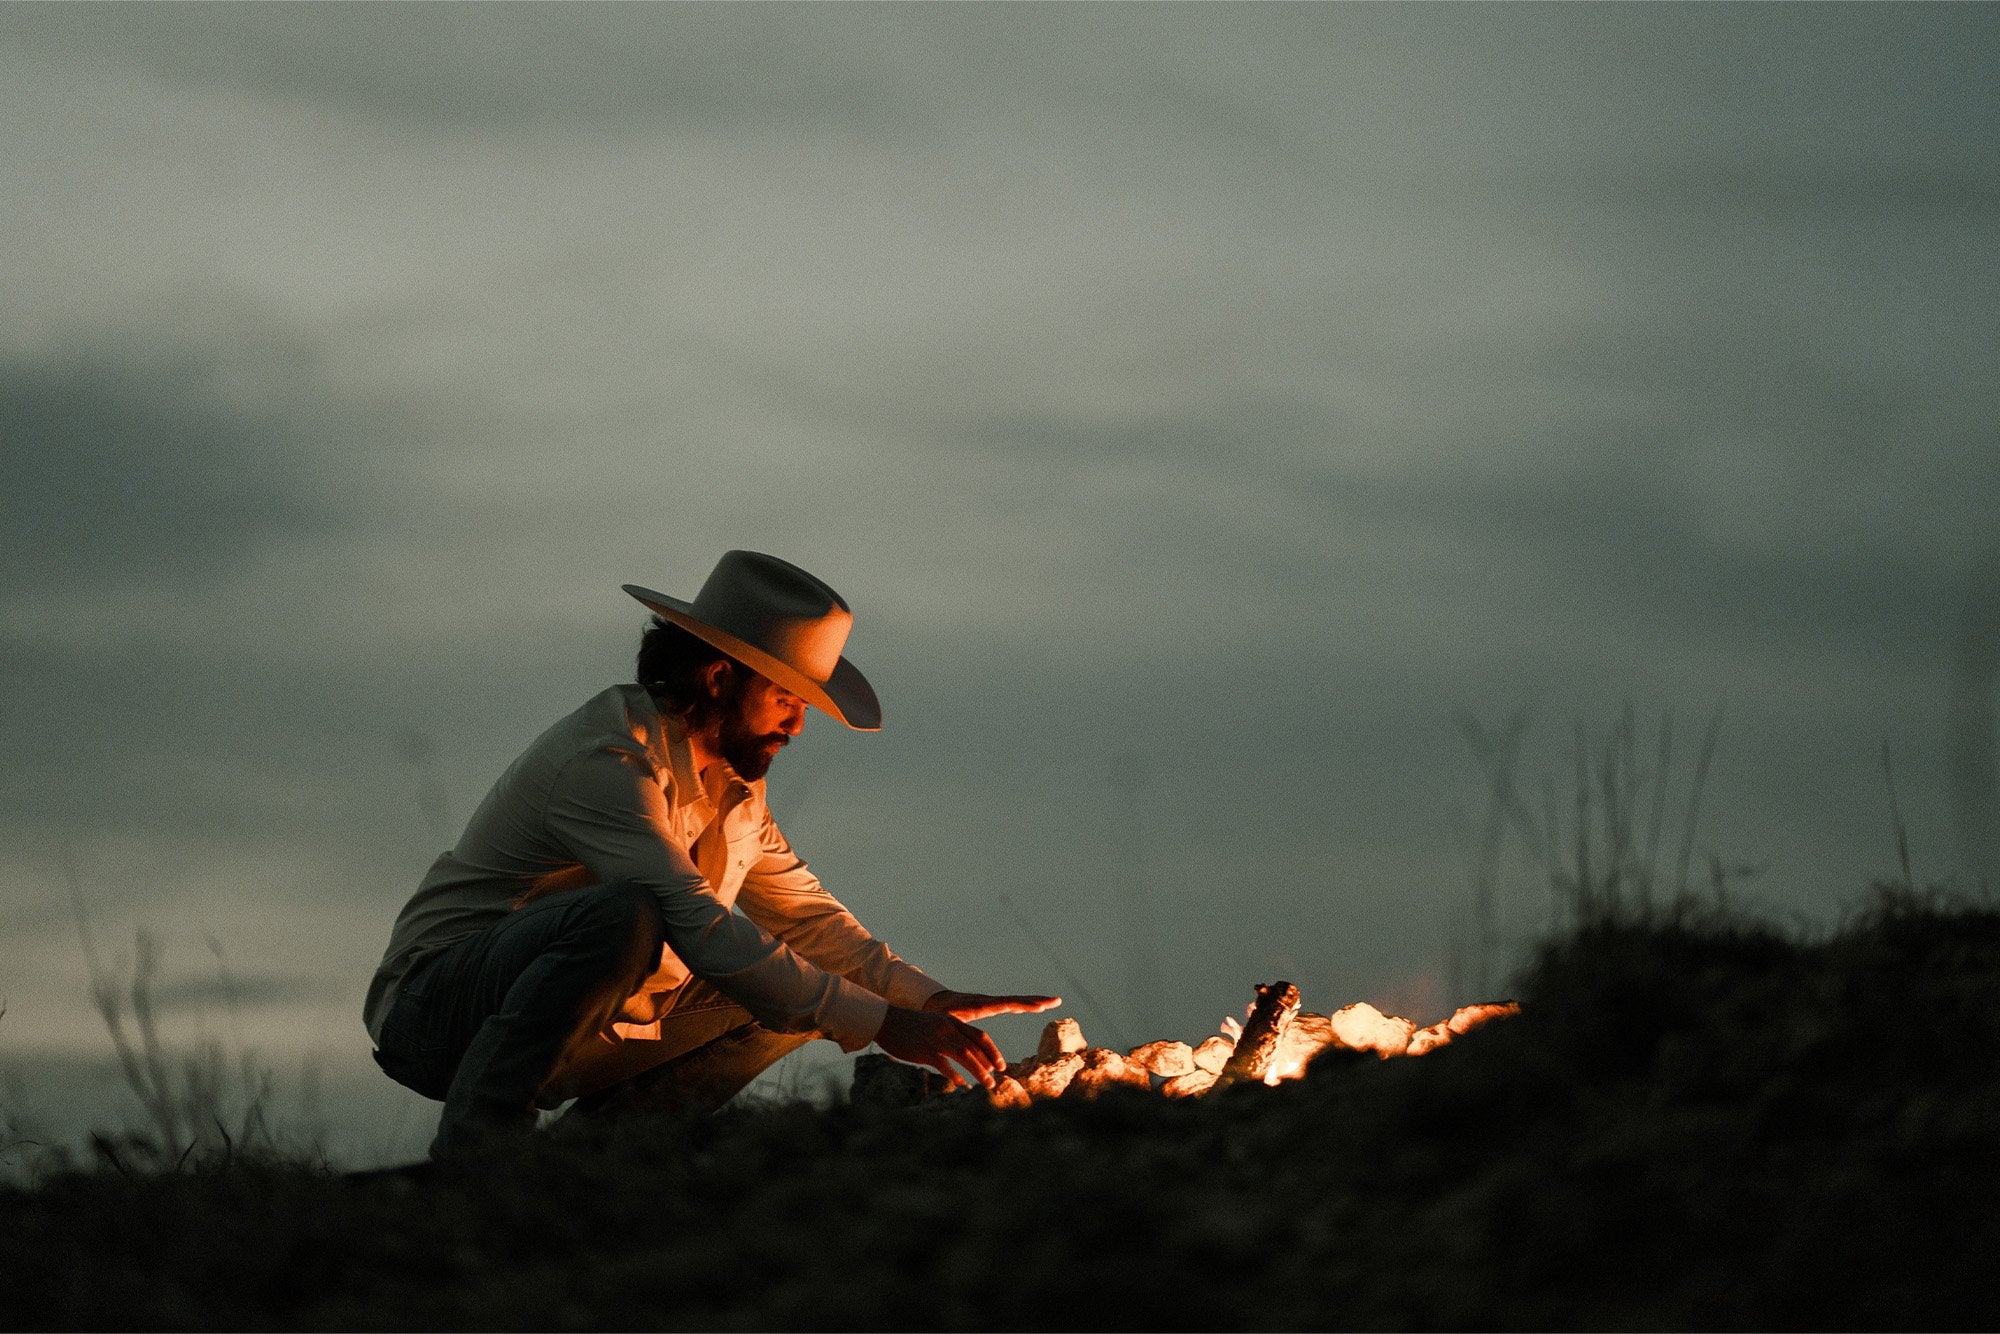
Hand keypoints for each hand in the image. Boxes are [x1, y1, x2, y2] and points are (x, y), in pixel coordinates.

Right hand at [874, 1005, 1011, 1091]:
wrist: (888, 1021)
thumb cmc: (912, 1026)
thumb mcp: (936, 1023)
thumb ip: (952, 1034)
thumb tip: (968, 1052)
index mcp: (953, 1021)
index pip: (980, 1036)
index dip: (993, 1052)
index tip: (1000, 1065)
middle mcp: (948, 1029)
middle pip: (976, 1048)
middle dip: (989, 1064)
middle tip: (996, 1079)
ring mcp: (938, 1040)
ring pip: (966, 1056)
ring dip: (979, 1071)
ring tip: (988, 1084)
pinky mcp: (926, 1051)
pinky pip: (946, 1066)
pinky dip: (956, 1076)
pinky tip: (962, 1085)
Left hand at [921, 990, 1062, 1021]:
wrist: (935, 1002)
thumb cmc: (938, 1014)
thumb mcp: (944, 1021)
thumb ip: (952, 1027)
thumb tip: (957, 1032)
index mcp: (980, 1004)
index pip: (1005, 1004)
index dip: (1023, 1006)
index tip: (1039, 1006)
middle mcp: (989, 1001)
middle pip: (1016, 1000)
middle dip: (1036, 1001)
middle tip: (1056, 1001)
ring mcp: (991, 1002)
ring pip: (1016, 1001)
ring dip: (1034, 1001)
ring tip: (1053, 1002)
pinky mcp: (991, 1005)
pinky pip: (1011, 1004)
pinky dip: (1024, 1004)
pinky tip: (1036, 1007)